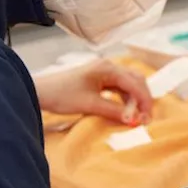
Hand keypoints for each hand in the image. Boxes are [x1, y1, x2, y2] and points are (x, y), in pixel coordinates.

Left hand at [35, 58, 152, 125]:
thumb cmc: (62, 95)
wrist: (40, 92)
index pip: (135, 83)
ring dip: (134, 100)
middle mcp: (109, 66)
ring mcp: (104, 72)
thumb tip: (134, 120)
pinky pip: (119, 88)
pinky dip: (125, 99)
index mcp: (108, 68)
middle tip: (145, 118)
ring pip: (129, 84)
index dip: (143, 101)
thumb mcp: (90, 105)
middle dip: (142, 99)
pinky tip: (125, 111)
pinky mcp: (99, 79)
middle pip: (135, 80)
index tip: (147, 118)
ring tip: (136, 117)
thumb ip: (114, 111)